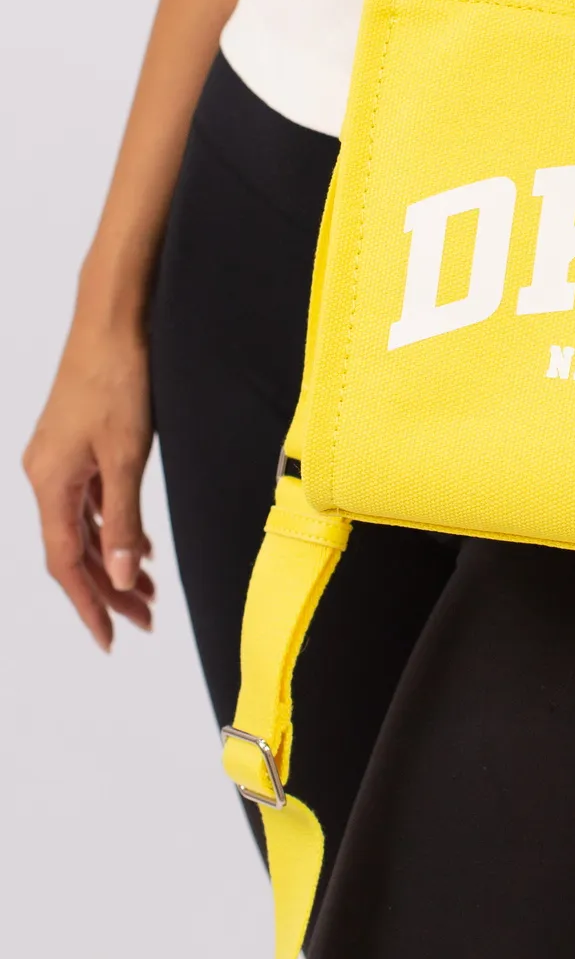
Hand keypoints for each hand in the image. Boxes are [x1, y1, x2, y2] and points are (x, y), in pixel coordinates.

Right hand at [23, 320, 156, 650]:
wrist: (112, 321)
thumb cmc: (118, 379)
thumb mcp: (125, 456)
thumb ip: (122, 519)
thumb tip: (118, 578)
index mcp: (49, 483)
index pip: (65, 562)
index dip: (88, 604)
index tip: (111, 637)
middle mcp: (44, 475)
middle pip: (73, 550)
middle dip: (107, 590)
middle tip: (143, 621)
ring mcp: (57, 459)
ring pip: (83, 527)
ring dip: (113, 561)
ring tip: (147, 593)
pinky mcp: (74, 445)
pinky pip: (89, 501)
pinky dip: (113, 527)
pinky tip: (137, 547)